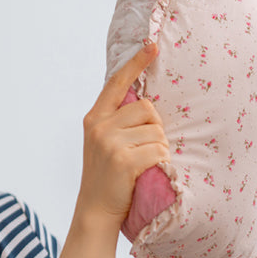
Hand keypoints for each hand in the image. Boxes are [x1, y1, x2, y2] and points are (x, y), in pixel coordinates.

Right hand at [79, 43, 168, 222]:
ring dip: (160, 149)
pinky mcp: (123, 159)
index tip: (152, 45)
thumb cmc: (109, 178)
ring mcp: (110, 142)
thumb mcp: (104, 143)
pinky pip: (159, 150)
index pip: (118, 82)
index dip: (136, 63)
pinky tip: (148, 172)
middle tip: (145, 150)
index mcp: (95, 117)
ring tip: (144, 164)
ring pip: (157, 131)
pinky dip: (161, 162)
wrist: (95, 211)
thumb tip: (147, 105)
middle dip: (156, 129)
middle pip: (148, 109)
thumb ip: (118, 122)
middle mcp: (100, 125)